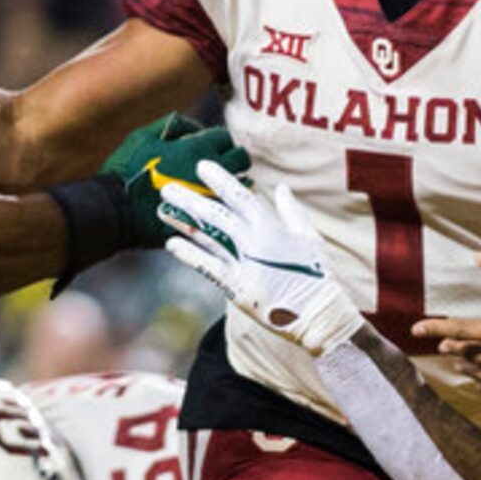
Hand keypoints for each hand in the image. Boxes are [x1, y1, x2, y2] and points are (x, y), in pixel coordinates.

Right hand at [98, 114, 249, 248]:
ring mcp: (212, 198)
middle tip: (224, 162)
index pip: (224, 137)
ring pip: (242, 186)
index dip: (217, 140)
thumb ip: (172, 125)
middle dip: (234, 158)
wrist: (117, 210)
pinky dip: (226, 204)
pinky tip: (216, 204)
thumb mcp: (143, 136)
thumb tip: (193, 127)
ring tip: (221, 184)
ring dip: (235, 182)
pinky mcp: (206, 219)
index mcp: (197, 149)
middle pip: (241, 159)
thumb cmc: (127, 170)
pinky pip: (228, 209)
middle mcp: (211, 173)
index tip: (210, 146)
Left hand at [161, 164, 363, 354]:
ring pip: (207, 238)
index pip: (240, 197)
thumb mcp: (309, 238)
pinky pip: (208, 268)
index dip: (219, 180)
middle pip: (215, 215)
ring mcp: (243, 265)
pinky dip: (190, 255)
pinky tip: (171, 244)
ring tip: (162, 210)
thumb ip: (292, 212)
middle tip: (166, 186)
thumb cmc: (317, 275)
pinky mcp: (237, 287)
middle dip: (190, 199)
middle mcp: (253, 243)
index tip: (201, 166)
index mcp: (271, 228)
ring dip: (183, 223)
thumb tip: (282, 188)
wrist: (318, 314)